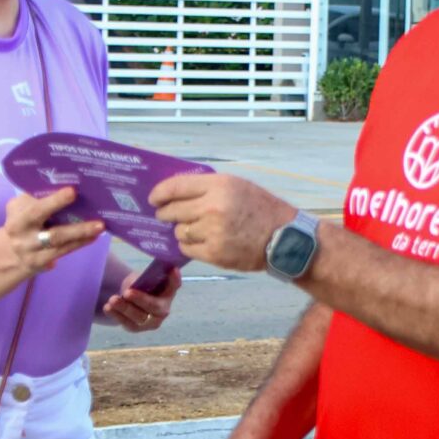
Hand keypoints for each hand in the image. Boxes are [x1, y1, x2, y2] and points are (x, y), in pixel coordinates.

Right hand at [3, 187, 103, 277]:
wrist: (8, 253)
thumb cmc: (21, 222)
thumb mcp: (20, 208)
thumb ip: (35, 197)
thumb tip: (64, 184)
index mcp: (18, 220)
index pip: (36, 210)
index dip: (54, 201)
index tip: (73, 191)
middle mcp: (24, 238)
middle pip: (52, 232)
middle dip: (75, 226)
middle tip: (98, 220)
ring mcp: (33, 252)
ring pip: (60, 242)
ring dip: (82, 234)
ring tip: (100, 226)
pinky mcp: (42, 263)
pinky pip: (64, 251)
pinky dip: (79, 242)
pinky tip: (93, 236)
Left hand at [103, 265, 178, 332]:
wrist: (130, 300)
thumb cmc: (140, 286)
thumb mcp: (143, 278)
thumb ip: (143, 279)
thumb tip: (135, 283)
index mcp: (168, 293)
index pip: (174, 286)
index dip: (174, 279)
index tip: (173, 270)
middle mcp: (163, 310)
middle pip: (154, 306)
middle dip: (140, 299)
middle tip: (127, 292)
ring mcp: (151, 322)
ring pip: (139, 317)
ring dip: (125, 308)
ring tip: (112, 300)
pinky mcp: (137, 328)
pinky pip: (127, 324)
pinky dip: (117, 315)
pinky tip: (108, 307)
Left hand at [152, 174, 296, 273]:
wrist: (284, 239)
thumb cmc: (261, 209)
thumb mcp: (237, 185)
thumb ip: (208, 187)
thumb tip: (176, 192)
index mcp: (219, 185)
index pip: (175, 187)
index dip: (159, 193)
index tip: (153, 198)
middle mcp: (212, 207)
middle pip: (172, 211)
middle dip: (165, 214)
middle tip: (164, 215)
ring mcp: (212, 232)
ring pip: (179, 231)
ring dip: (182, 231)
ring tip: (194, 229)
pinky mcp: (214, 253)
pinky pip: (187, 249)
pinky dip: (190, 246)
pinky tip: (200, 241)